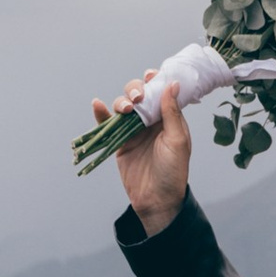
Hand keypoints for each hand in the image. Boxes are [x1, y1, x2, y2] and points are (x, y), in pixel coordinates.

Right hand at [96, 72, 188, 234]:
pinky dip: (101, 114)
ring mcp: (134, 131)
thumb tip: (173, 84)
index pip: (161, 92)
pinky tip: (97, 105)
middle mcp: (151, 122)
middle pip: (139, 96)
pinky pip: (108, 124)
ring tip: (125, 109)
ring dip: (122, 102)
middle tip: (137, 98)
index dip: (155, 81)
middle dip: (135, 90)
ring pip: (124, 108)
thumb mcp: (178, 141)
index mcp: (169, 119)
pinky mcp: (119, 142)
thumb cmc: (173, 172)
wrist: (157, 200)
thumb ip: (172, 113)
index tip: (151, 76)